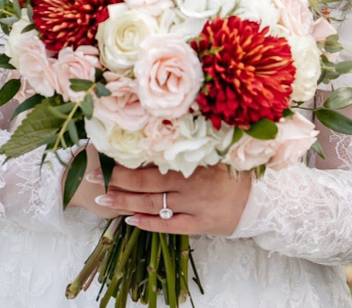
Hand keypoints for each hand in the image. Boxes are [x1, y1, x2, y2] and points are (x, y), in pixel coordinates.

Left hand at [72, 150, 250, 235]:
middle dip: (115, 179)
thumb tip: (153, 126)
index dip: (126, 157)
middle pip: (146, 182)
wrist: (262, 198)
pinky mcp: (200, 225)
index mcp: (192, 158)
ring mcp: (195, 206)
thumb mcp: (212, 148)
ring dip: (125, 202)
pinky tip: (129, 220)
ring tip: (101, 199)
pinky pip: (169, 225)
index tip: (102, 153)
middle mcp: (191, 182)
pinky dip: (148, 223)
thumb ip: (186, 141)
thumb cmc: (232, 168)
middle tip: (89, 177)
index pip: (151, 157)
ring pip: (153, 204)